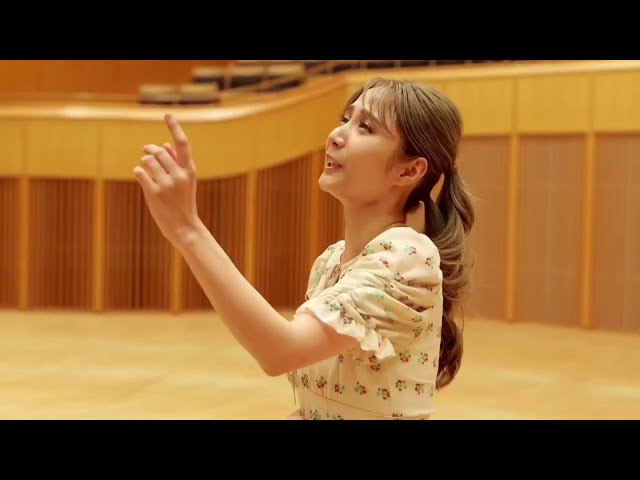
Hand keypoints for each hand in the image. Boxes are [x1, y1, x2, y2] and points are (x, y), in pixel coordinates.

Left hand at [133, 113, 201, 246]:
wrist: (184, 227)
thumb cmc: (183, 202)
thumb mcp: (185, 182)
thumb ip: (176, 163)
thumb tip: (166, 144)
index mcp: (189, 170)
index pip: (182, 143)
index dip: (174, 127)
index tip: (167, 114)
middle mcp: (179, 175)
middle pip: (158, 151)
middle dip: (149, 149)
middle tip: (146, 150)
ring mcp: (167, 185)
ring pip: (148, 160)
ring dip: (144, 161)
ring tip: (145, 167)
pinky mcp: (154, 193)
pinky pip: (140, 172)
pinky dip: (138, 171)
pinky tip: (140, 173)